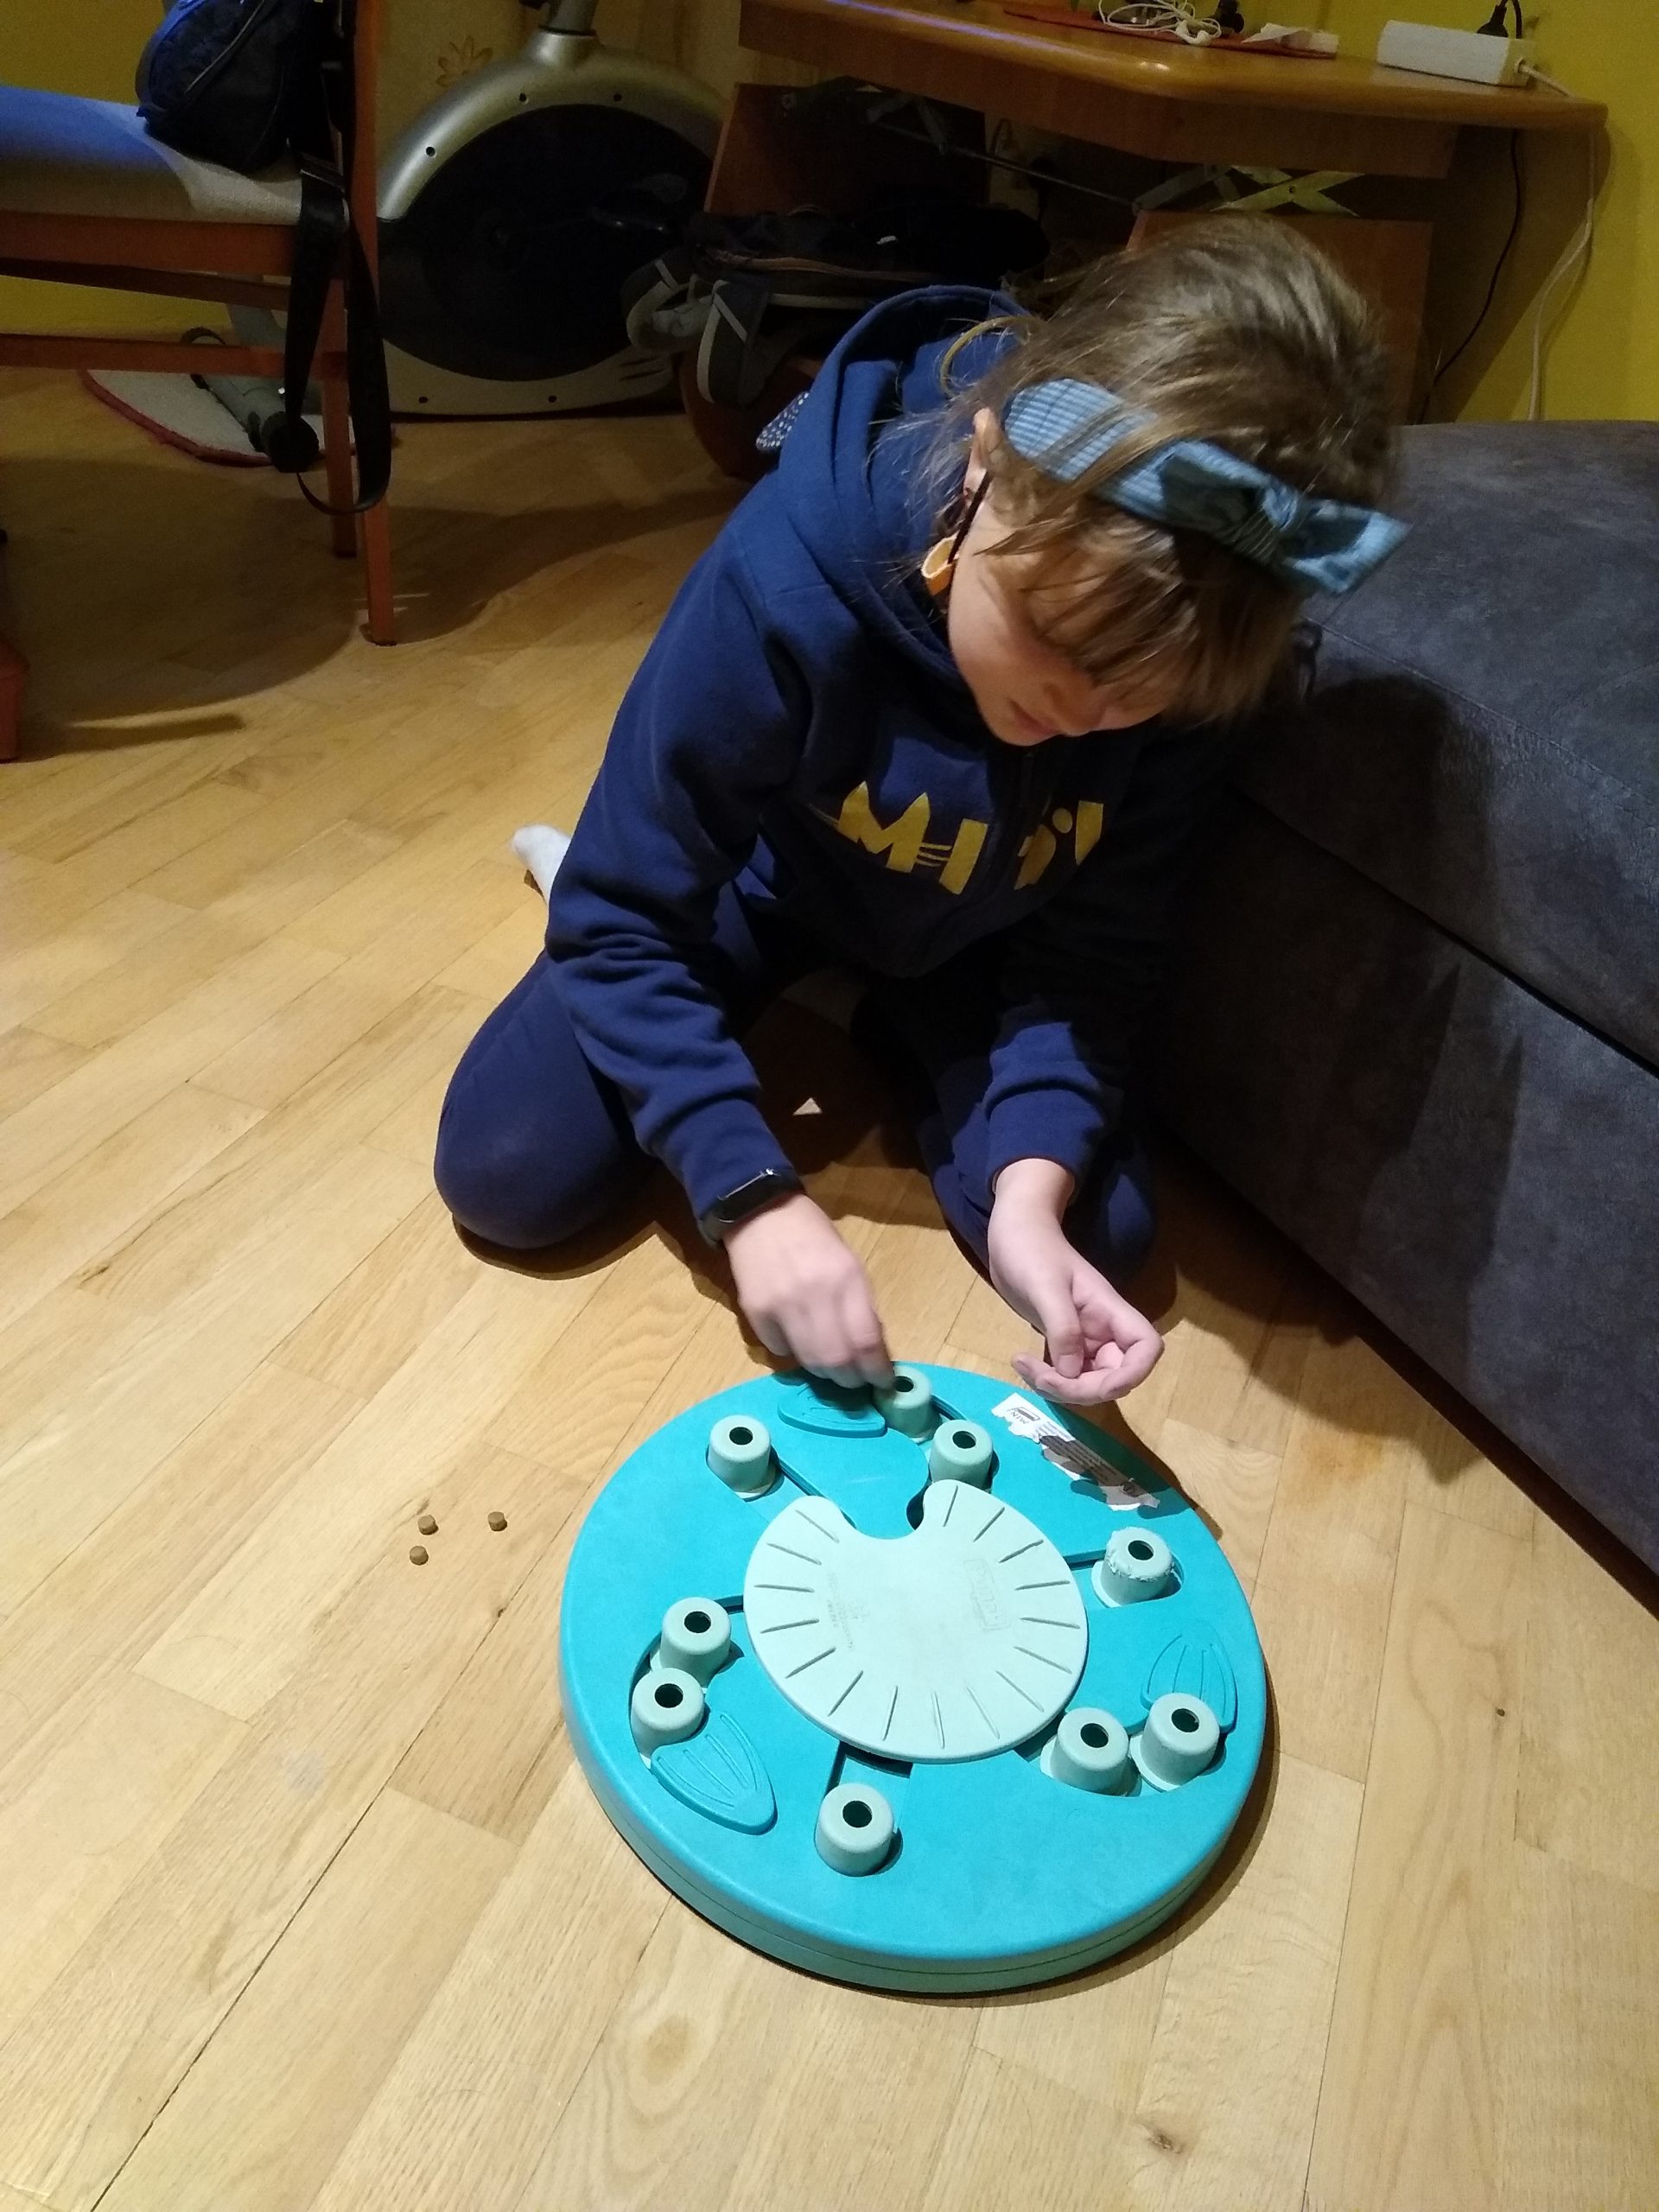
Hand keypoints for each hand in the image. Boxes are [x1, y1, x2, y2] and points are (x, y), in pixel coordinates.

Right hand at [725, 1192, 894, 1389]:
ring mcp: (782, 1306)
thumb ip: (859, 1305)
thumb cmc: (813, 1235)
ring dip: (825, 1371)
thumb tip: (870, 1350)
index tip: (882, 1381)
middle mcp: (815, 1295)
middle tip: (856, 1379)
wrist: (761, 1213)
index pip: (866, 1341)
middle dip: (851, 1378)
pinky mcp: (756, 1314)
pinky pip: (781, 1350)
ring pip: (809, 1362)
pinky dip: (794, 1353)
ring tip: (831, 1364)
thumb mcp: (849, 1263)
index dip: (877, 1370)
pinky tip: (797, 1337)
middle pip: (837, 1360)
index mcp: (846, 1278)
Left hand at [987, 1163, 1161, 1406]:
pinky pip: (1067, 1373)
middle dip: (1081, 1389)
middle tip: (1041, 1378)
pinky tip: (1022, 1363)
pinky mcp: (1065, 1343)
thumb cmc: (1032, 1251)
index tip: (1100, 1386)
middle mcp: (1104, 1329)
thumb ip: (1063, 1328)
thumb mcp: (1045, 1287)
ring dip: (1060, 1386)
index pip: (1146, 1347)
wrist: (1014, 1234)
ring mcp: (1085, 1338)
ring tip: (1023, 1366)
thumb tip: (1073, 1373)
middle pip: (1115, 1376)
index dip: (1134, 1374)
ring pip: (1088, 1380)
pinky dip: (1048, 1378)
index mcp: (1110, 1311)